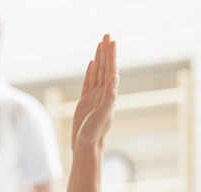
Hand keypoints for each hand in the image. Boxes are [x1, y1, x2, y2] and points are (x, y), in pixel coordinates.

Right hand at [71, 35, 117, 150]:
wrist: (85, 147)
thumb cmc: (94, 133)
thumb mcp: (102, 114)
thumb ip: (109, 96)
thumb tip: (115, 77)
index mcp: (108, 95)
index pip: (110, 70)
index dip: (110, 55)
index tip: (111, 40)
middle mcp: (102, 94)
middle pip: (104, 68)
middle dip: (105, 52)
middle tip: (106, 35)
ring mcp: (93, 97)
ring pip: (97, 73)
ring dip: (99, 59)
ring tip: (100, 44)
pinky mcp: (84, 102)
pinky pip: (88, 82)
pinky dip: (90, 72)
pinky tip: (91, 64)